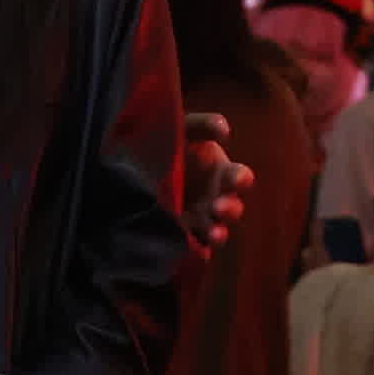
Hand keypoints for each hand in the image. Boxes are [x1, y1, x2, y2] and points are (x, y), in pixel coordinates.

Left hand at [181, 111, 253, 258]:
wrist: (133, 164)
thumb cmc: (167, 143)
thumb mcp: (183, 128)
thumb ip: (203, 125)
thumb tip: (224, 132)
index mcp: (220, 173)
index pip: (239, 178)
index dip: (240, 178)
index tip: (236, 178)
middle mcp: (214, 198)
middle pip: (232, 209)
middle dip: (230, 209)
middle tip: (218, 207)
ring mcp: (198, 220)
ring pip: (218, 232)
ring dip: (218, 233)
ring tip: (214, 234)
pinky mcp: (181, 235)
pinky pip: (194, 247)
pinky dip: (196, 249)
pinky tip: (191, 248)